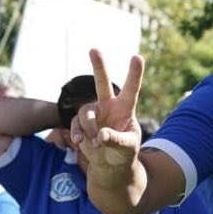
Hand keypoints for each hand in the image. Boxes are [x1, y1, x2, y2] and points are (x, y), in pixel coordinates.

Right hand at [70, 49, 143, 172]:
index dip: (134, 73)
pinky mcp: (80, 123)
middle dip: (98, 66)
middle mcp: (109, 106)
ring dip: (89, 128)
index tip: (137, 56)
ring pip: (85, 112)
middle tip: (94, 49)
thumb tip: (101, 135)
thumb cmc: (125, 153)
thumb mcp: (127, 147)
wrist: (111, 164)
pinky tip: (81, 142)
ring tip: (97, 143)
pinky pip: (75, 124)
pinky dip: (78, 133)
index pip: (131, 88)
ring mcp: (94, 113)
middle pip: (102, 83)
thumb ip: (117, 140)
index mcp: (126, 108)